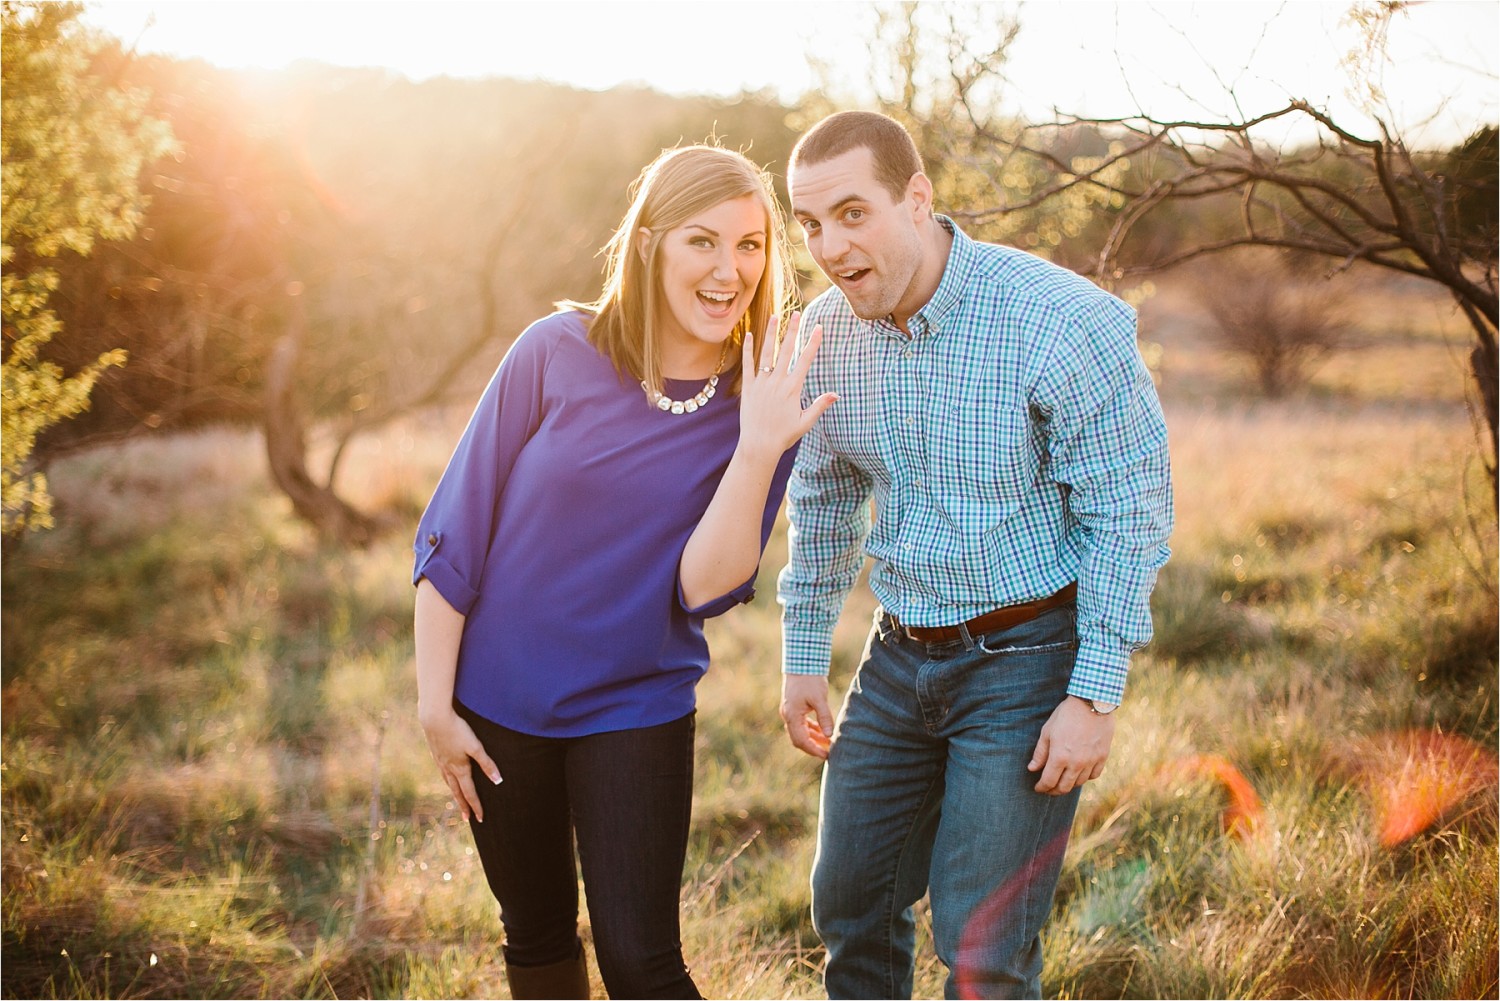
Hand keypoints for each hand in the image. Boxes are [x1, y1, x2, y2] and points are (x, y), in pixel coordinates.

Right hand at [419, 707, 501, 822]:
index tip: (480, 818)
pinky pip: (442, 771)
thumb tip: (498, 781)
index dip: (476, 806)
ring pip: (448, 782)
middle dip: (463, 805)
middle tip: (466, 818)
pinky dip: (446, 779)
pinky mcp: (435, 752)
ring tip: (457, 799)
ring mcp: (440, 761)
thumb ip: (487, 763)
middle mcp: (448, 768)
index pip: (470, 793)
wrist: (434, 718)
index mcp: (460, 769)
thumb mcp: (475, 747)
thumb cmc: (457, 730)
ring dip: (454, 793)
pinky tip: (447, 775)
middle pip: (457, 791)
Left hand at [738, 312, 836, 458]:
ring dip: (771, 333)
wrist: (759, 445)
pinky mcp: (748, 387)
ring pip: (767, 353)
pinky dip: (748, 349)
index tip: (818, 327)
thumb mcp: (805, 422)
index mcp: (792, 389)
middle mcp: (777, 382)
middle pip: (786, 351)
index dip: (813, 342)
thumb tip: (836, 395)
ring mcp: (761, 383)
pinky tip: (748, 334)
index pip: (805, 360)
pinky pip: (748, 365)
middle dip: (793, 330)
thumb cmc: (784, 435)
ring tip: (776, 316)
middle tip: (797, 313)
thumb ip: (820, 406)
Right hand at [780, 674, 833, 759]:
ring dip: (813, 738)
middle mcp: (788, 715)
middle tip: (827, 752)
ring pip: (800, 732)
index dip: (814, 750)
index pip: (801, 741)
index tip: (827, 755)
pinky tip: (822, 731)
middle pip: (798, 739)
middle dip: (813, 747)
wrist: (801, 661)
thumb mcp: (819, 699)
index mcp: (792, 715)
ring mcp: (789, 711)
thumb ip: (824, 718)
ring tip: (828, 742)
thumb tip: (830, 735)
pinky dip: (811, 729)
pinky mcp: (794, 707)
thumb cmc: (810, 679)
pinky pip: (801, 724)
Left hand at [1027, 696, 1115, 794]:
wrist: (1092, 703)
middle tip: (1048, 789)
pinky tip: (1079, 773)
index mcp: (1059, 756)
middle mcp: (1076, 763)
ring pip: (1079, 783)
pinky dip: (1085, 777)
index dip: (1041, 787)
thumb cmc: (1066, 715)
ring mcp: (1091, 761)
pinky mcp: (1102, 756)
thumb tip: (1032, 768)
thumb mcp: (1047, 731)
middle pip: (1064, 787)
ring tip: (1063, 781)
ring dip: (1069, 785)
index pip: (1048, 781)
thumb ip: (1040, 753)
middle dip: (1053, 791)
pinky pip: (1093, 775)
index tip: (1038, 788)